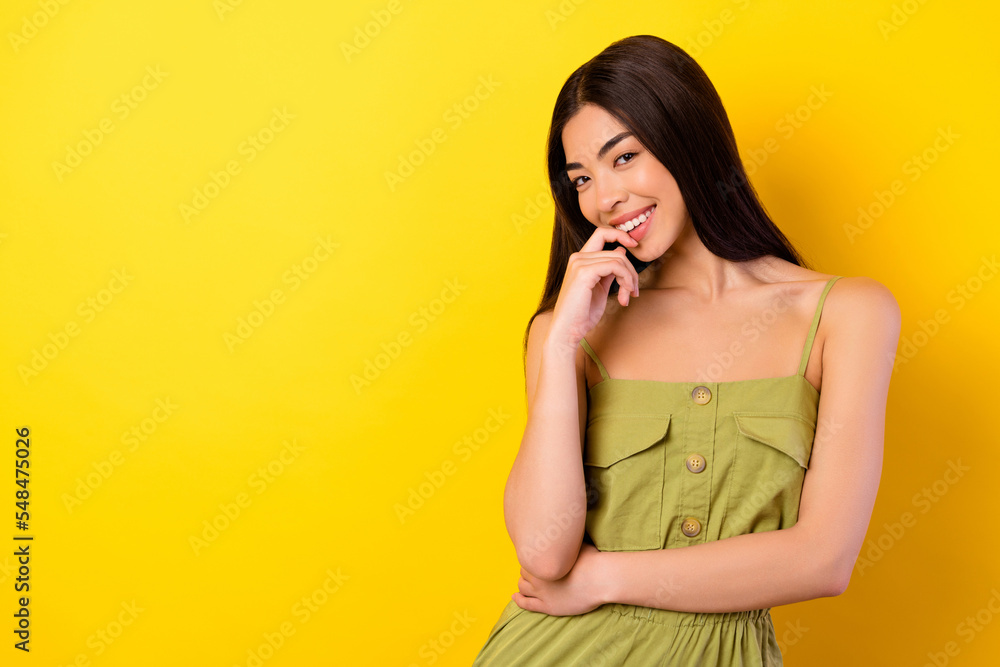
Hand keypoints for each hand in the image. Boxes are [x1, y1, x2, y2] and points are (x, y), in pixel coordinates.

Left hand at [511, 543, 611, 615]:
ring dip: (522, 584)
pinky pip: (526, 604)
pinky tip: (515, 597)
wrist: (601, 579)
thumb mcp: (575, 542)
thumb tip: (563, 526)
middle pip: (524, 572)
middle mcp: (538, 576)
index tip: (535, 558)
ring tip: (524, 583)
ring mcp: (542, 593)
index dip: (531, 558)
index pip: (528, 558)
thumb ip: (565, 540)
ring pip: (522, 587)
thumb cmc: (591, 559)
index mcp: (543, 560)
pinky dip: (519, 600)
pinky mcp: (548, 606)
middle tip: (532, 571)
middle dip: (527, 571)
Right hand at [548, 227, 639, 352]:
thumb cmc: (582, 314)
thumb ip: (609, 270)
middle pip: (617, 252)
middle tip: (634, 292)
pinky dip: (626, 280)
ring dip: (630, 279)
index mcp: (580, 260)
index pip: (602, 234)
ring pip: (619, 259)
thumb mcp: (600, 288)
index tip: (634, 244)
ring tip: (628, 296)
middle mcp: (578, 258)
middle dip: (632, 272)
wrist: (568, 331)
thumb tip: (621, 251)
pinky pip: (615, 266)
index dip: (620, 235)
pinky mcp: (584, 272)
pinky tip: (624, 297)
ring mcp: (579, 263)